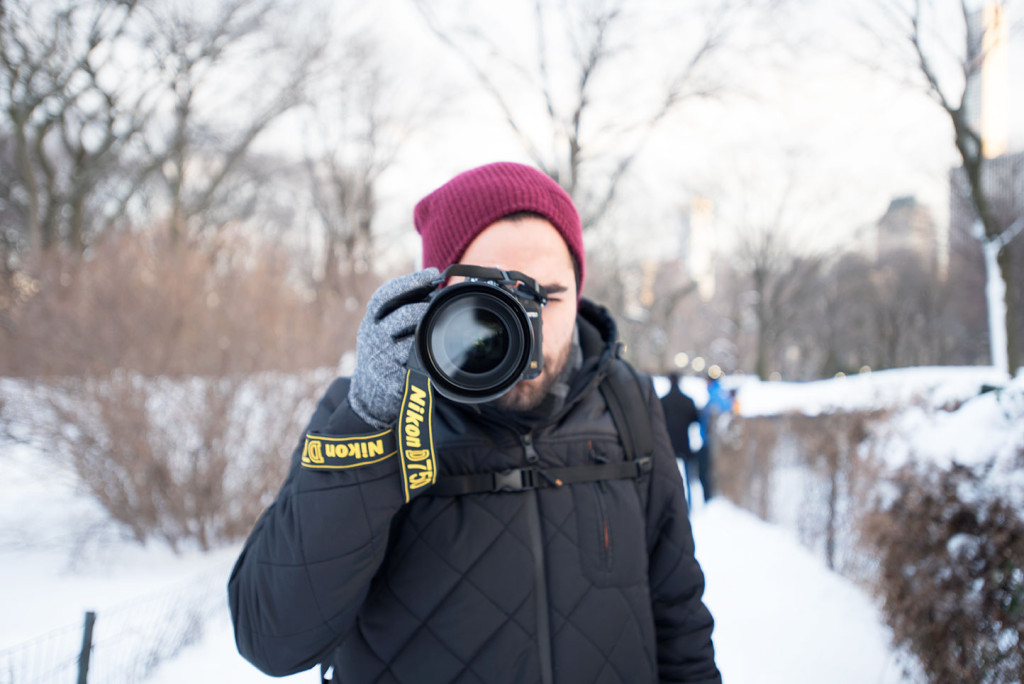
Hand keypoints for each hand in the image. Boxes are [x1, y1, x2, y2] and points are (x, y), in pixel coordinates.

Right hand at [348, 268, 438, 427]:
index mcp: (371, 320)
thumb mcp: (384, 331)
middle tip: (439, 305)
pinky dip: (426, 361)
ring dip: (427, 335)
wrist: (368, 397)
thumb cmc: (383, 356)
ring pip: (411, 342)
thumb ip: (402, 310)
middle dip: (424, 309)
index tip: (432, 273)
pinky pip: (416, 367)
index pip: (386, 295)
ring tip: (437, 331)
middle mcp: (372, 336)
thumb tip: (434, 288)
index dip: (409, 282)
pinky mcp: (391, 379)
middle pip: (401, 315)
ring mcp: (380, 359)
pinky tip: (431, 358)